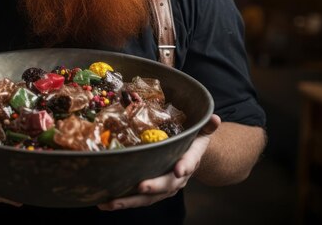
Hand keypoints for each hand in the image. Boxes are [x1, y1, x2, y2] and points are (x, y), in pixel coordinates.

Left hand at [97, 114, 220, 210]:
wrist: (192, 156)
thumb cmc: (193, 139)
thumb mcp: (201, 130)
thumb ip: (207, 126)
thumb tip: (216, 118)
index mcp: (191, 159)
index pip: (190, 162)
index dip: (185, 165)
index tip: (180, 169)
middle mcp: (178, 177)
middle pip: (167, 184)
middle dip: (154, 186)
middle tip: (141, 186)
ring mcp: (165, 186)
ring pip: (149, 197)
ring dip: (130, 200)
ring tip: (111, 202)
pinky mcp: (152, 191)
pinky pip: (139, 199)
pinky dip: (123, 201)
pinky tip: (105, 203)